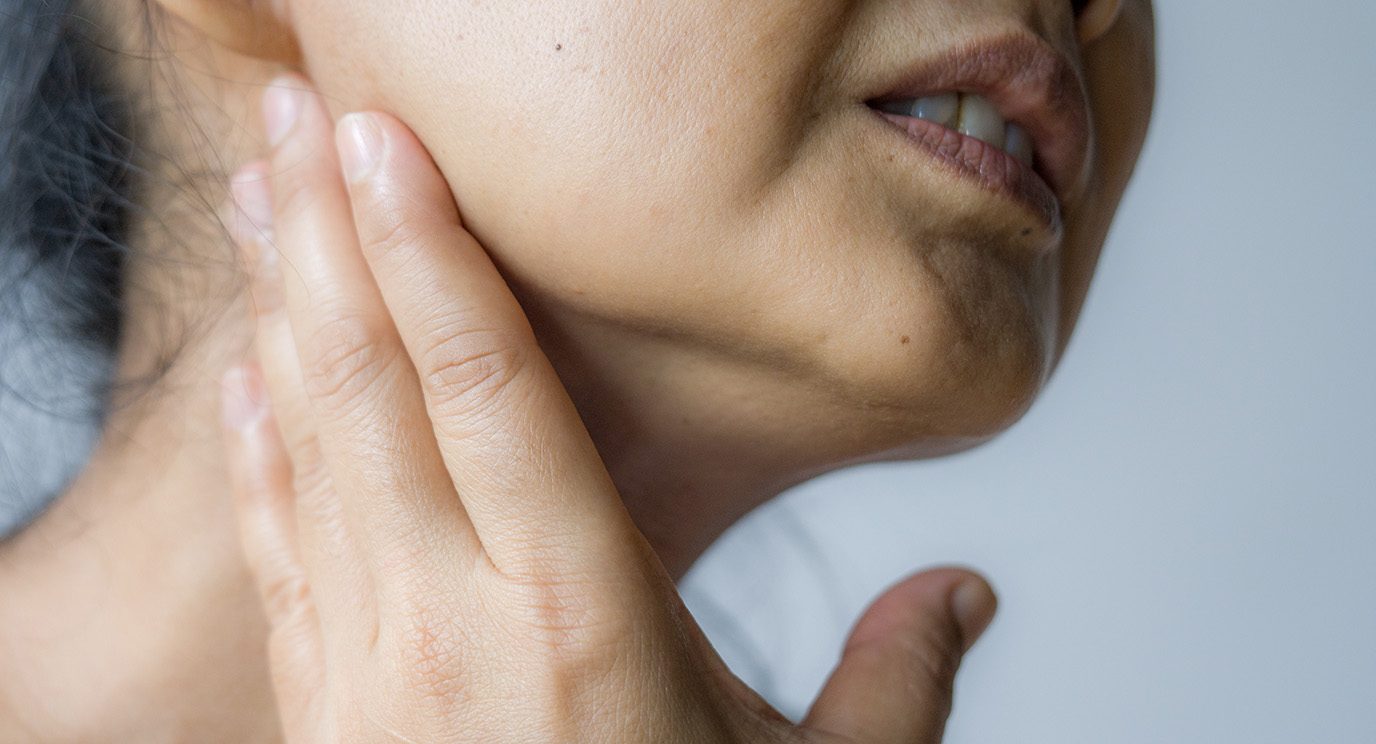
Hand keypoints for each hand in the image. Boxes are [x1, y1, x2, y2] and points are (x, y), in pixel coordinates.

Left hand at [218, 75, 997, 742]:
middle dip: (329, 233)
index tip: (389, 148)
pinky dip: (254, 445)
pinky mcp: (326, 705)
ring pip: (310, 446)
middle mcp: (455, 628)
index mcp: (583, 623)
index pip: (490, 396)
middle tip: (305, 110)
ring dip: (280, 305)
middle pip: (374, 389)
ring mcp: (370, 667)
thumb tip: (974, 597)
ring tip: (263, 184)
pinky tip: (245, 368)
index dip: (433, 257)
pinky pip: (277, 545)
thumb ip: (900, 690)